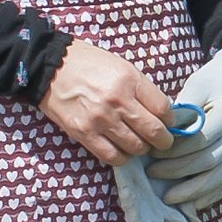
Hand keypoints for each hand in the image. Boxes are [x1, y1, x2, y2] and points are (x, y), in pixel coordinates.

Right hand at [40, 40, 176, 164]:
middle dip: (163, 141)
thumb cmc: (89, 64)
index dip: (171, 120)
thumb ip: (142, 90)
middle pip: (154, 132)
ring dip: (142, 149)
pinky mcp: (84, 133)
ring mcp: (100, 119)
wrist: (50, 66)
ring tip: (138, 143)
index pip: (164, 109)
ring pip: (136, 148)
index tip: (168, 123)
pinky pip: (113, 157)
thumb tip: (162, 114)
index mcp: (130, 80)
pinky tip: (121, 149)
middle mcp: (117, 101)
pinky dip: (122, 157)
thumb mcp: (122, 66)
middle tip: (161, 141)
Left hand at [148, 36, 221, 214]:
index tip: (151, 154)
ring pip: (219, 178)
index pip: (198, 141)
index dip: (173, 152)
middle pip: (207, 162)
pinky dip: (212, 195)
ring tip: (169, 197)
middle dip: (176, 172)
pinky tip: (194, 202)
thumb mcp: (198, 85)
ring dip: (193, 191)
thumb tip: (161, 134)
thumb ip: (183, 111)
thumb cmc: (218, 79)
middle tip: (152, 174)